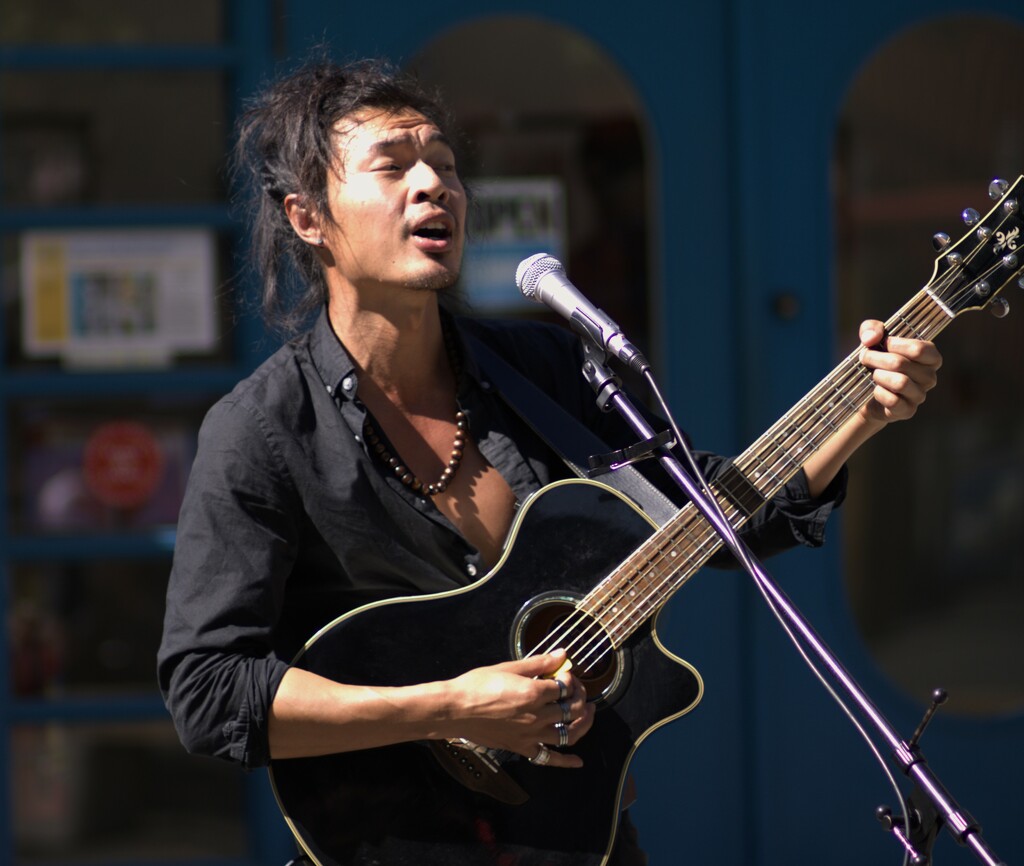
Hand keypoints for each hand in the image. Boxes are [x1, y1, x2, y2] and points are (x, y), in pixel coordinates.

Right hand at [445, 649, 594, 767]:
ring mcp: (531, 735)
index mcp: (534, 693)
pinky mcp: (522, 747)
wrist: (455, 709)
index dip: (570, 678)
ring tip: (589, 714)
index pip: (566, 686)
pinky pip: (548, 758)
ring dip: (584, 723)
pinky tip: (578, 762)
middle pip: (572, 709)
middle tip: (579, 690)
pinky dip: (565, 762)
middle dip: (580, 696)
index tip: (564, 673)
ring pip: (569, 734)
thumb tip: (562, 654)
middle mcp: (537, 716)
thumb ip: (539, 663)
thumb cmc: (477, 685)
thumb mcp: (509, 667)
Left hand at [857, 320, 941, 424]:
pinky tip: (875, 390)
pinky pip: (893, 401)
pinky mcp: (907, 411)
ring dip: (878, 375)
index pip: (920, 349)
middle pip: (902, 364)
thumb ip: (871, 329)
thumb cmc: (875, 361)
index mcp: (930, 357)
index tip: (881, 344)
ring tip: (872, 374)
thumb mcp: (872, 339)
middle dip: (877, 358)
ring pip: (900, 383)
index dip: (895, 344)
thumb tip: (870, 339)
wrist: (865, 393)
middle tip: (865, 357)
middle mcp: (929, 377)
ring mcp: (920, 395)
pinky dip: (879, 393)